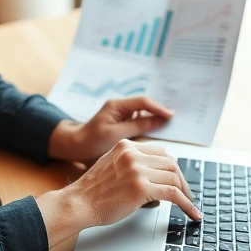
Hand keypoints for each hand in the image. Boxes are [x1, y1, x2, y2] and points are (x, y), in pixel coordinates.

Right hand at [35, 140, 198, 246]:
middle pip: (171, 163)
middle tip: (186, 194)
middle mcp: (132, 154)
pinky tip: (191, 212)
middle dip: (181, 180)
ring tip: (188, 204)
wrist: (78, 203)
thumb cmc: (92, 191)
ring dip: (185, 193)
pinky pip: (172, 194)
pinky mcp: (140, 188)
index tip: (177, 180)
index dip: (172, 168)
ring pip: (174, 177)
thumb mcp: (110, 164)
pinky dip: (186, 204)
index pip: (160, 152)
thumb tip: (154, 172)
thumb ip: (130, 162)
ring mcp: (137, 170)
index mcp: (125, 146)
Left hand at [48, 96, 173, 162]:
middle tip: (175, 121)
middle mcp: (120, 107)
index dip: (159, 108)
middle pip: (145, 106)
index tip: (171, 116)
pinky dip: (148, 127)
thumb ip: (139, 127)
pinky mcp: (122, 124)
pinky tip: (157, 134)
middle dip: (159, 112)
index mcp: (117, 105)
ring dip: (155, 120)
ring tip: (169, 127)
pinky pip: (139, 123)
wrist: (75, 148)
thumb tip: (160, 121)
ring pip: (143, 114)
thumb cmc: (91, 141)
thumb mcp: (116, 135)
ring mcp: (121, 115)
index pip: (143, 102)